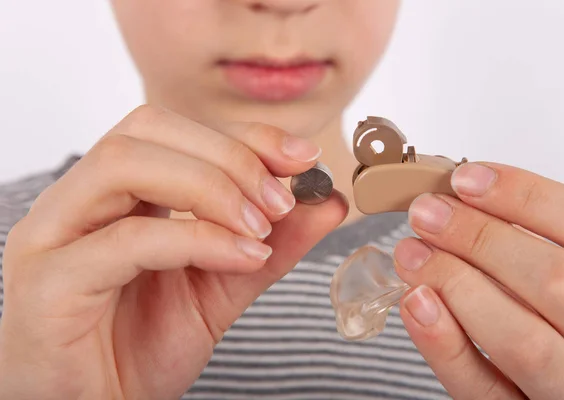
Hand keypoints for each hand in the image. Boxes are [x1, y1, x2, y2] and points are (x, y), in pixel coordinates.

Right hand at [0, 105, 347, 399]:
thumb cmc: (141, 349)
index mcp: (112, 196)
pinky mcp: (46, 283)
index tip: (304, 156)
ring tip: (261, 226)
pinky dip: (197, 238)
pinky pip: (126, 239)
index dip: (242, 135)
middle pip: (146, 131)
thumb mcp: (222, 287)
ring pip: (126, 165)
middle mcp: (75, 203)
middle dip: (229, 155)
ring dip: (211, 186)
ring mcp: (52, 237)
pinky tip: (243, 257)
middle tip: (283, 198)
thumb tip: (329, 200)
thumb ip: (271, 242)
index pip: (174, 131)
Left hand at [394, 162, 563, 398]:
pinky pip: (485, 391)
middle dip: (482, 238)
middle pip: (559, 282)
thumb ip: (543, 238)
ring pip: (525, 341)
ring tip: (413, 253)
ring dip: (458, 285)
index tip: (467, 180)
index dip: (527, 198)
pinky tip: (416, 303)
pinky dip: (445, 345)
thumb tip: (469, 193)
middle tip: (429, 213)